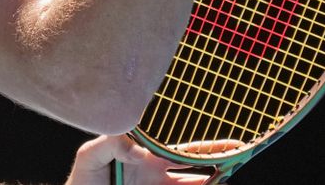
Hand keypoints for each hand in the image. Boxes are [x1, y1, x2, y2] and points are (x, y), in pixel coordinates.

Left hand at [64, 135, 229, 184]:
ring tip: (228, 180)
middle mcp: (158, 179)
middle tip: (243, 166)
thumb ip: (111, 144)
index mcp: (148, 160)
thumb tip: (138, 152)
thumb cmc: (82, 183)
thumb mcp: (90, 157)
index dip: (209, 150)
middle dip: (221, 170)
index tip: (233, 147)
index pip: (185, 153)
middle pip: (198, 174)